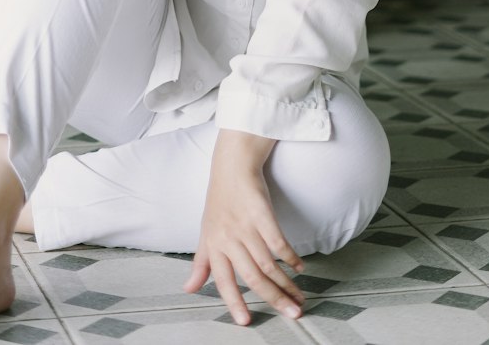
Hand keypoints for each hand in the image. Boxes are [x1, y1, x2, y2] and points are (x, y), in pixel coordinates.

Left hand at [182, 145, 304, 325]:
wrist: (231, 166)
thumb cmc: (219, 202)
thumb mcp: (205, 233)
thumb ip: (201, 264)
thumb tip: (189, 289)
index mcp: (214, 246)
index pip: (223, 280)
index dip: (234, 302)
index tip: (246, 321)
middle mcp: (229, 238)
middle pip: (252, 276)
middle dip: (274, 299)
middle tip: (293, 314)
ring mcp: (246, 226)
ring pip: (269, 264)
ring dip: (286, 283)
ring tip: (299, 297)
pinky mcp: (262, 213)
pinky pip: (279, 242)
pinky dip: (291, 257)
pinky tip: (299, 268)